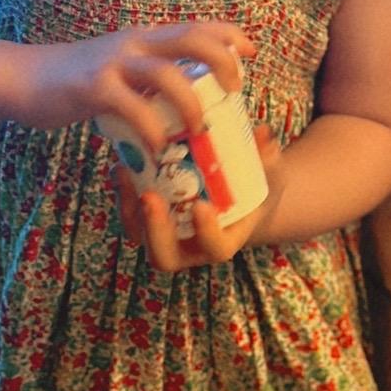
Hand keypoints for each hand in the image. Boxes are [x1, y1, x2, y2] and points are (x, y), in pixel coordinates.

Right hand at [14, 22, 254, 166]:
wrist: (21, 78)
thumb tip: (180, 99)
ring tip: (200, 129)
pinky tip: (159, 149)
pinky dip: (153, 131)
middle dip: (224, 62)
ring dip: (192, 104)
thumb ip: (146, 78)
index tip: (252, 51)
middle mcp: (134, 45)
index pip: (196, 25)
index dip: (229, 34)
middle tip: (237, 90)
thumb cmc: (73, 79)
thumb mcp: (117, 68)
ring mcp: (114, 65)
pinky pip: (134, 109)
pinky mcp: (94, 89)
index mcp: (143, 39)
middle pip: (192, 40)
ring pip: (168, 75)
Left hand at [114, 125, 283, 270]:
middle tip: (151, 197)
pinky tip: (122, 165)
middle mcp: (190, 247)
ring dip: (130, 210)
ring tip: (127, 174)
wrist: (232, 193)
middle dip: (155, 229)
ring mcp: (166, 236)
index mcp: (223, 241)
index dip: (207, 233)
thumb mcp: (268, 173)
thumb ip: (267, 156)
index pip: (215, 248)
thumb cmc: (253, 188)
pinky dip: (123, 193)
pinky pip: (129, 214)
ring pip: (139, 235)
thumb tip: (262, 133)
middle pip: (164, 256)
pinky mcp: (147, 219)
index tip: (202, 206)